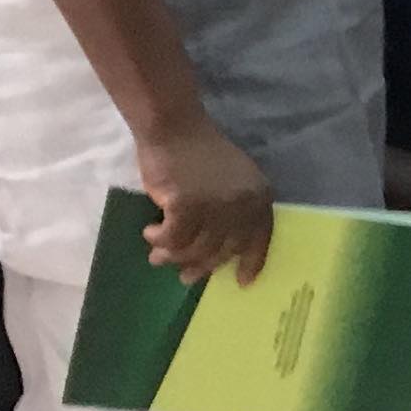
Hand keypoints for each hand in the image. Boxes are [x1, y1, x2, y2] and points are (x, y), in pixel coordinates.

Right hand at [138, 117, 275, 283]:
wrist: (174, 127)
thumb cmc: (199, 153)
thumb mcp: (233, 181)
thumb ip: (233, 211)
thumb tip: (218, 251)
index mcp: (259, 196)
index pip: (260, 237)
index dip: (252, 262)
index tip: (243, 282)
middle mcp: (243, 204)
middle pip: (223, 250)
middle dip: (202, 266)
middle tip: (185, 277)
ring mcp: (216, 206)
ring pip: (195, 248)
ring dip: (173, 256)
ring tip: (157, 257)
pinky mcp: (186, 206)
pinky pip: (171, 238)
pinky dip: (159, 239)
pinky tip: (150, 233)